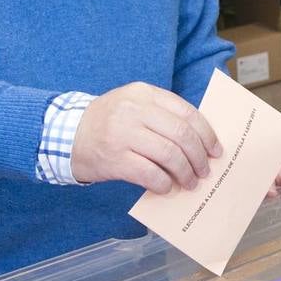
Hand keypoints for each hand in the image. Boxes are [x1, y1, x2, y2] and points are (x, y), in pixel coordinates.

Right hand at [70, 82, 222, 193]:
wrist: (65, 133)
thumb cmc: (108, 122)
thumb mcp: (133, 104)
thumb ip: (162, 114)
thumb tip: (199, 140)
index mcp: (144, 93)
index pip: (186, 112)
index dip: (206, 134)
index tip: (215, 150)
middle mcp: (134, 110)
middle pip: (181, 134)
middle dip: (199, 156)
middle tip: (205, 171)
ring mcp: (123, 134)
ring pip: (169, 155)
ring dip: (185, 172)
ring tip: (189, 182)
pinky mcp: (114, 159)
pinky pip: (150, 173)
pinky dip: (164, 183)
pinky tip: (166, 187)